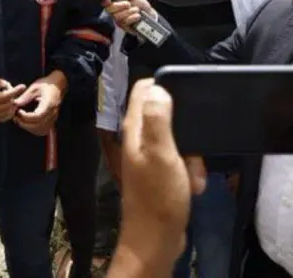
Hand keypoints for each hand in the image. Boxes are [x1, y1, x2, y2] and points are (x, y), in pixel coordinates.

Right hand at [0, 73, 25, 122]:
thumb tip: (7, 85)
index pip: (4, 97)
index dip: (15, 91)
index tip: (22, 86)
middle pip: (7, 106)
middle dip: (14, 98)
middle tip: (16, 91)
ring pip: (5, 114)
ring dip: (12, 106)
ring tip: (13, 98)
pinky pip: (1, 119)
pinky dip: (8, 113)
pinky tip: (9, 106)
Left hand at [12, 74, 64, 135]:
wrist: (58, 85)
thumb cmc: (46, 84)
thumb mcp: (34, 87)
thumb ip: (25, 96)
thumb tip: (15, 104)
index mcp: (49, 104)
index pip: (38, 116)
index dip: (26, 116)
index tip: (18, 111)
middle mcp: (53, 113)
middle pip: (39, 125)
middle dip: (24, 123)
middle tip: (15, 117)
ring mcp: (53, 118)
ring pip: (41, 130)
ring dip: (28, 127)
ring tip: (19, 120)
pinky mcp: (52, 121)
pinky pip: (43, 130)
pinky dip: (34, 130)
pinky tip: (26, 123)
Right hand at [102, 0, 156, 34]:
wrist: (150, 15)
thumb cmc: (141, 6)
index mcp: (116, 4)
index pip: (105, 3)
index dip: (105, 2)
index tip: (108, 0)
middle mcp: (115, 13)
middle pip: (110, 10)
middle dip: (120, 6)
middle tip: (128, 4)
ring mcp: (119, 20)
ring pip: (118, 16)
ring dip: (130, 12)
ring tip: (136, 10)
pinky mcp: (124, 27)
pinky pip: (125, 22)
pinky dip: (133, 18)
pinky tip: (137, 16)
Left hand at [114, 79, 206, 268]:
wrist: (156, 238)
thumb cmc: (158, 195)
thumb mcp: (161, 153)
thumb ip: (158, 120)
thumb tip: (156, 86)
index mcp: (133, 129)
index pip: (143, 91)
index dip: (164, 88)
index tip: (185, 101)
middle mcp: (137, 138)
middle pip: (166, 115)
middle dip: (187, 130)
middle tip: (192, 149)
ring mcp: (148, 155)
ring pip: (178, 140)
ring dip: (191, 155)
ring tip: (192, 175)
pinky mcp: (160, 171)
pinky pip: (180, 160)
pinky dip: (189, 171)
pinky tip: (192, 186)